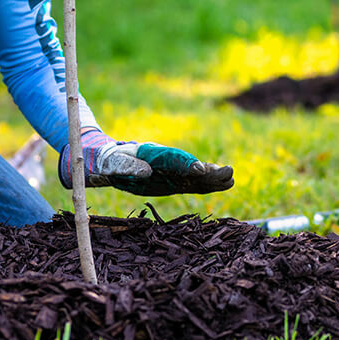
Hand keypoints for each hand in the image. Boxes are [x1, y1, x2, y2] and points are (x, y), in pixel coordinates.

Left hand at [59, 128, 233, 195]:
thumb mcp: (111, 162)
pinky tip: (223, 185)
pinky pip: (192, 183)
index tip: (200, 169)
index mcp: (151, 154)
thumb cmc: (108, 161)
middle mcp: (165, 160)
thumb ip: (126, 165)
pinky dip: (207, 184)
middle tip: (228, 172)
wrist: (107, 160)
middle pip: (189, 165)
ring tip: (230, 179)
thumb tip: (145, 171)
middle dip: (208, 169)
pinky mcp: (173, 180)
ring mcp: (171, 171)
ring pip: (195, 175)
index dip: (187, 164)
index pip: (172, 159)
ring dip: (212, 177)